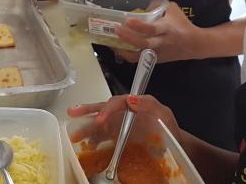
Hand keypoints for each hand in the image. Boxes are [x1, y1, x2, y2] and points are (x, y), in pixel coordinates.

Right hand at [67, 95, 182, 148]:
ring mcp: (118, 126)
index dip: (107, 110)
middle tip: (72, 113)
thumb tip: (132, 99)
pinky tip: (88, 146)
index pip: (116, 102)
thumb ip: (150, 104)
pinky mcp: (116, 139)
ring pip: (98, 124)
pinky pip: (102, 138)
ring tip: (74, 135)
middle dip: (86, 111)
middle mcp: (122, 113)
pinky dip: (93, 142)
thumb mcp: (164, 115)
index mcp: (133, 104)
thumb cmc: (168, 129)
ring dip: (85, 128)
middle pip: (102, 109)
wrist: (172, 147)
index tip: (100, 120)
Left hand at [113, 2, 202, 62]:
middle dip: (128, 38)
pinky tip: (119, 48)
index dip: (139, 26)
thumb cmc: (183, 25)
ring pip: (137, 56)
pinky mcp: (154, 60)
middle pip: (143, 43)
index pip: (152, 29)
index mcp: (166, 29)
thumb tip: (143, 6)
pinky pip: (138, 60)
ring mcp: (157, 53)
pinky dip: (127, 55)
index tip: (127, 20)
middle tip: (116, 30)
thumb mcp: (173, 10)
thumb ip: (157, 6)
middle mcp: (161, 43)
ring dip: (123, 50)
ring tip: (112, 42)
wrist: (194, 45)